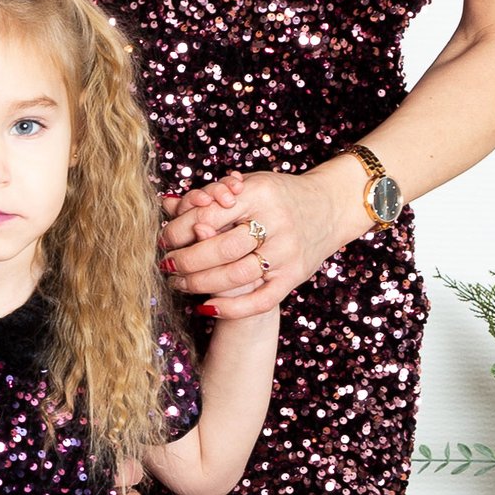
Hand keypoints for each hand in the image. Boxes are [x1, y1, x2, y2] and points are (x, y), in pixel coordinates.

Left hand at [158, 166, 351, 319]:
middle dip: (186, 261)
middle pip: (220, 248)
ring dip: (201, 284)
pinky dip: (231, 308)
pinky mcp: (295, 274)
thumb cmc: (279, 194)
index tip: (163, 240)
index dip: (180, 230)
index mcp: (259, 192)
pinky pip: (261, 300)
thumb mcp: (247, 185)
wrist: (331, 205)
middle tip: (167, 266)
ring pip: (236, 275)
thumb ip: (208, 196)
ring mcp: (287, 250)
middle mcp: (276, 221)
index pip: (207, 213)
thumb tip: (165, 204)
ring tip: (180, 284)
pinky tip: (206, 308)